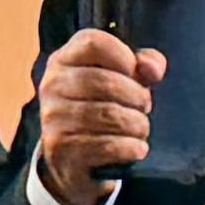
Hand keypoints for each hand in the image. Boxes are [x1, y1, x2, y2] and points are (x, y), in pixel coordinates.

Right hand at [32, 30, 164, 204]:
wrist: (70, 162)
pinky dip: (130, 148)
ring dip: (137, 125)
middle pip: (106, 81)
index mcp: (63, 60)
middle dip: (137, 97)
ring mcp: (53, 118)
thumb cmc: (100, 111)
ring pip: (109, 115)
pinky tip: (137, 149)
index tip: (135, 75)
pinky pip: (107, 145)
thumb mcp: (120, 81)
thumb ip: (142, 65)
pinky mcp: (60, 149)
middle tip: (144, 108)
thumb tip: (152, 69)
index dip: (124, 57)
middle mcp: (52, 85)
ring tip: (140, 129)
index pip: (94, 42)